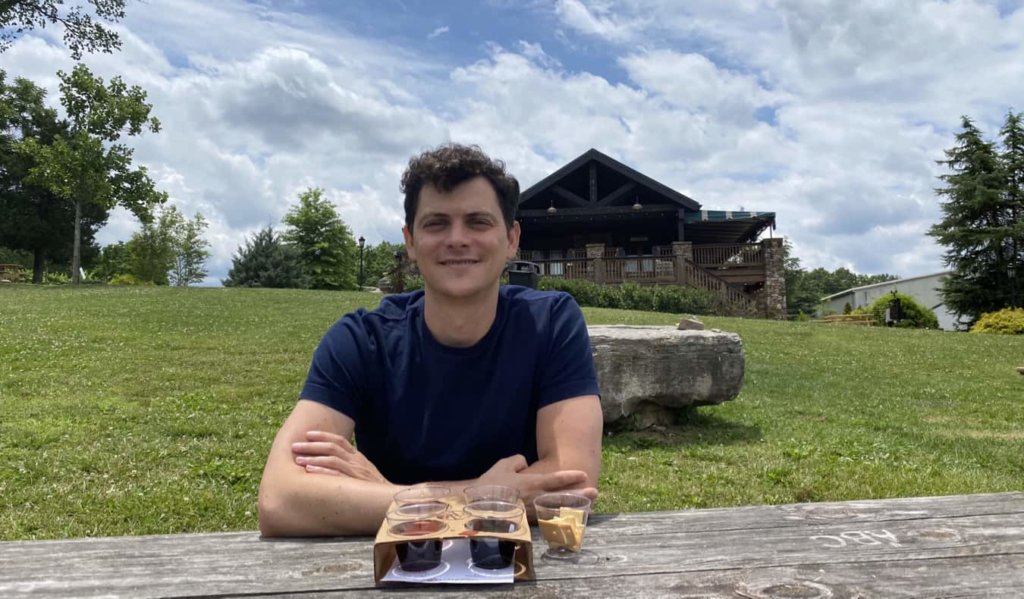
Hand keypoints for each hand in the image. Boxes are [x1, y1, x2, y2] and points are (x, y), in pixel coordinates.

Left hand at [291, 430, 388, 483]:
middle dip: (311, 446)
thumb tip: (331, 461)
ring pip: (332, 459)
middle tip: (295, 446)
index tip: (307, 434)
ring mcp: (356, 472)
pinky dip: (322, 471)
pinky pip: (337, 475)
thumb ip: (350, 465)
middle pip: (332, 448)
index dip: (323, 435)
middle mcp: (356, 461)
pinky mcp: (355, 484)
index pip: (339, 441)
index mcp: (357, 457)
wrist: (390, 500)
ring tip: (298, 460)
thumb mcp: (364, 471)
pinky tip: (310, 471)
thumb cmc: (373, 487)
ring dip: (313, 458)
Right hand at [477, 455, 597, 518]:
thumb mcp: (503, 465)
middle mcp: (535, 498)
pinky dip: (559, 519)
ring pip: (558, 510)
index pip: (555, 479)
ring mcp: (532, 512)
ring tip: (588, 508)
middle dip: (580, 495)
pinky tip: (568, 520)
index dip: (570, 476)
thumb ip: (518, 461)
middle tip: (594, 492)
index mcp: (531, 483)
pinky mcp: (527, 522)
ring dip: (573, 509)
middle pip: (562, 497)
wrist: (477, 506)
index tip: (583, 474)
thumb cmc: (490, 484)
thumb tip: (525, 463)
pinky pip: (547, 519)